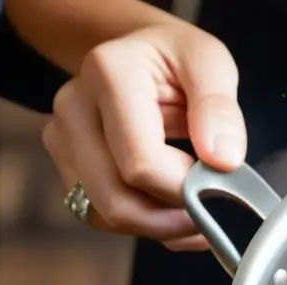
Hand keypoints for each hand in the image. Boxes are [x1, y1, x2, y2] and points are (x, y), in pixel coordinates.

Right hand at [42, 22, 245, 249]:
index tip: (217, 184)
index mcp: (109, 76)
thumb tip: (222, 160)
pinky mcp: (68, 168)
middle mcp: (74, 110)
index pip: (142, 165)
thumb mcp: (210, 63)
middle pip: (118, 201)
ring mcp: (64, 142)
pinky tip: (173, 210)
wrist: (139, 54)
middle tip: (212, 210)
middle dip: (173, 220)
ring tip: (197, 209)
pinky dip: (144, 226)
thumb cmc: (176, 58)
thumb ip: (219, 109)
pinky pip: (103, 217)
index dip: (185, 191)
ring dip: (160, 228)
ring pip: (108, 216)